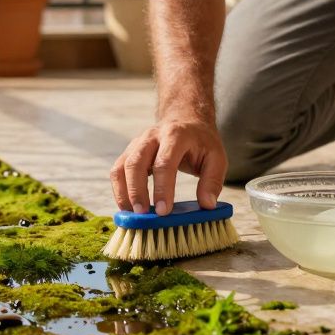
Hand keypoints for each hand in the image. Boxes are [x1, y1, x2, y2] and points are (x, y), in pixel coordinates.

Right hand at [110, 118, 226, 215]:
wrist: (186, 120)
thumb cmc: (201, 142)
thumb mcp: (217, 157)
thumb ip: (212, 181)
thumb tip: (207, 205)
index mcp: (176, 135)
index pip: (164, 162)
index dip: (162, 188)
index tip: (163, 211)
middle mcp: (152, 136)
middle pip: (136, 162)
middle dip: (137, 191)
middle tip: (142, 215)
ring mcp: (137, 143)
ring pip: (122, 166)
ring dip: (124, 192)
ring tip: (132, 214)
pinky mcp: (129, 152)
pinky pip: (117, 171)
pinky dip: (119, 190)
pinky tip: (127, 207)